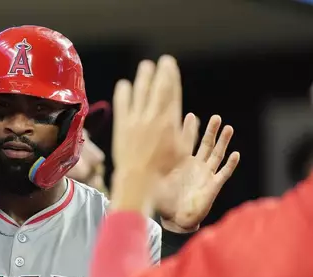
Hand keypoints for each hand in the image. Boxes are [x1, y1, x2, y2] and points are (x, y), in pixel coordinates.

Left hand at [109, 55, 194, 212]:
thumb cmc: (163, 169)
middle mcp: (153, 117)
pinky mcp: (122, 125)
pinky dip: (123, 93)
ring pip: (140, 92)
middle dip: (160, 72)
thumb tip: (191, 117)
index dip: (172, 76)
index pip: (172, 92)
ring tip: (146, 66)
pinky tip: (124, 84)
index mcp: (170, 121)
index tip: (171, 65)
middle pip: (157, 87)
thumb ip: (187, 132)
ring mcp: (136, 120)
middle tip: (161, 61)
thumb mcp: (182, 151)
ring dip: (143, 77)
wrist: (138, 179)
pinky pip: (122, 104)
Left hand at [155, 114, 239, 231]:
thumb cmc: (163, 202)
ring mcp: (206, 174)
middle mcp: (196, 166)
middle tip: (215, 117)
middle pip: (206, 144)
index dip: (189, 129)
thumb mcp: (154, 181)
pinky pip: (224, 173)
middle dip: (211, 130)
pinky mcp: (213, 185)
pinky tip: (235, 154)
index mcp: (181, 163)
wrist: (175, 220)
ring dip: (223, 142)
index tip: (191, 115)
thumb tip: (131, 156)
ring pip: (217, 154)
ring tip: (227, 128)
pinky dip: (230, 164)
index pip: (186, 141)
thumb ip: (147, 168)